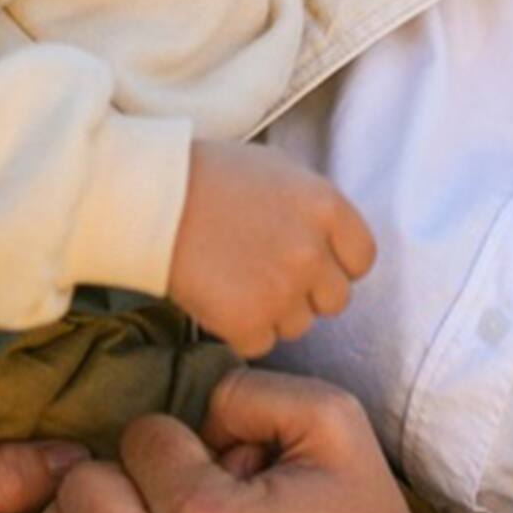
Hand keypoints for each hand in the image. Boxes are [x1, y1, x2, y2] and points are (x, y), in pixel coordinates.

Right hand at [166, 141, 375, 358]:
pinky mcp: (248, 323)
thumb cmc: (209, 175)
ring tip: (234, 278)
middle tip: (265, 273)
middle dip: (306, 293)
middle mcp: (312, 251)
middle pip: (334, 299)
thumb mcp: (277, 168)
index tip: (310, 260)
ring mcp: (282, 290)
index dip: (336, 263)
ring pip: (297, 325)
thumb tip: (330, 234)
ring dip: (272, 312)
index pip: (361, 258)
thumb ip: (313, 204)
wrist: (151, 197)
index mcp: (326, 206)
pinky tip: (217, 297)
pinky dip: (240, 330)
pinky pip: (260, 343)